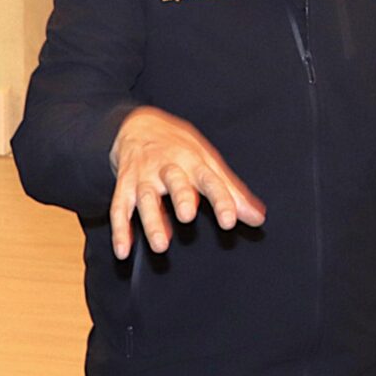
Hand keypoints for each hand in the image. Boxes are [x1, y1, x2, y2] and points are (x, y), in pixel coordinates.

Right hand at [108, 107, 266, 259]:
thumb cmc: (179, 147)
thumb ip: (232, 192)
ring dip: (152, 220)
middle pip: (174, 181)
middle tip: (187, 215)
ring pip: (146, 197)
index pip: (210, 180)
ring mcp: (144, 176)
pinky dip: (119, 229)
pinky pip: (119, 207)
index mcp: (193, 161)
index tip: (230, 220)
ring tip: (161, 244)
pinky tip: (123, 250)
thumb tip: (257, 218)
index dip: (221, 200)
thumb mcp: (208, 162)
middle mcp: (168, 167)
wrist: (139, 125)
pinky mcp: (124, 185)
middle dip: (181, 196)